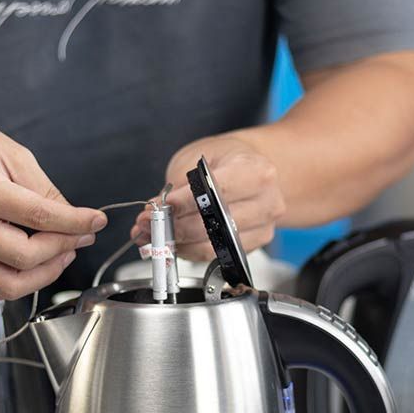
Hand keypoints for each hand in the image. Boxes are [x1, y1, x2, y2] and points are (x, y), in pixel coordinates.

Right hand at [0, 110, 105, 298]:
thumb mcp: (12, 154)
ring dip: (45, 274)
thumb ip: (45, 190)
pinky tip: (39, 262)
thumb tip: (74, 219)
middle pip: (26, 257)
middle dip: (63, 248)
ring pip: (10, 284)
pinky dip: (22, 281)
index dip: (75, 222)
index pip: (40, 217)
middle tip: (81, 234)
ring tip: (62, 252)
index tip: (96, 221)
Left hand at [132, 132, 285, 260]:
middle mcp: (266, 201)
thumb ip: (176, 185)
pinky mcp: (254, 245)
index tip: (157, 207)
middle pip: (213, 226)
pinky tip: (176, 241)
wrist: (251, 168)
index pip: (214, 193)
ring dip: (178, 243)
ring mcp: (263, 226)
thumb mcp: (197, 157)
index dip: (182, 204)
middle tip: (148, 224)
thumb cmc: (225, 159)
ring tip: (155, 233)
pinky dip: (189, 251)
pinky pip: (215, 256)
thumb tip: (152, 214)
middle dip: (173, 227)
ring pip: (212, 246)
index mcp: (255, 171)